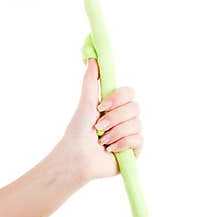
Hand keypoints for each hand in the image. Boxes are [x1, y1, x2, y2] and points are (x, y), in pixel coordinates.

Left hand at [56, 58, 143, 183]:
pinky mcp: (135, 149)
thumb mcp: (85, 103)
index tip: (101, 106)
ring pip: (136, 124)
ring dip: (115, 133)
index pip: (129, 92)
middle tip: (99, 127)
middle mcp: (124, 117)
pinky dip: (122, 144)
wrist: (77, 157)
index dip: (118, 98)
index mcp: (114, 105)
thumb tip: (92, 59)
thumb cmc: (78, 131)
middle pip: (135, 108)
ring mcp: (131, 133)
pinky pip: (139, 140)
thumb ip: (91, 81)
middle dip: (114, 118)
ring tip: (102, 141)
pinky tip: (110, 149)